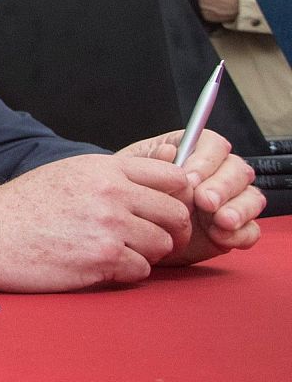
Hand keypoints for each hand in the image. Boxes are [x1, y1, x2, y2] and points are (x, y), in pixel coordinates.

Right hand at [0, 154, 190, 291]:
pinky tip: (101, 266)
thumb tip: (157, 179)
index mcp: (105, 169)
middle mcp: (112, 194)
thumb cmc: (23, 206)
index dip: (179, 197)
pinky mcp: (101, 259)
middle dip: (171, 230)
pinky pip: (141, 271)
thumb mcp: (69, 173)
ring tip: (118, 252)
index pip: (175, 177)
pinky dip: (126, 272)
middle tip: (153, 239)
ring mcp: (109, 227)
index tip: (166, 210)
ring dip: (147, 254)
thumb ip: (113, 175)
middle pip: (177, 214)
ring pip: (163, 245)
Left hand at [117, 129, 263, 264]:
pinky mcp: (234, 228)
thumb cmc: (131, 194)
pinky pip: (251, 229)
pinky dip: (241, 234)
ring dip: (239, 209)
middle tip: (205, 202)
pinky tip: (221, 236)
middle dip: (223, 186)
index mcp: (193, 154)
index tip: (189, 179)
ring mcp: (228, 201)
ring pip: (251, 197)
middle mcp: (217, 174)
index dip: (207, 160)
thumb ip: (152, 161)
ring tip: (220, 221)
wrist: (130, 229)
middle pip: (238, 170)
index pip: (214, 145)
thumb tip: (168, 151)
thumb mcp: (132, 174)